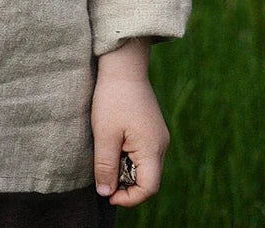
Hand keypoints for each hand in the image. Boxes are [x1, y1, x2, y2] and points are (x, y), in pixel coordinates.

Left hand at [91, 37, 169, 206]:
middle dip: (126, 183)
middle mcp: (161, 145)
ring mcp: (158, 135)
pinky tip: (112, 142)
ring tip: (106, 153)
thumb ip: (106, 166)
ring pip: (144, 165)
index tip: (107, 193)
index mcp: (152, 148)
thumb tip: (106, 193)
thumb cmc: (112, 98)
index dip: (128, 198)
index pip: (148, 188)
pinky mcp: (151, 127)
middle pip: (148, 179)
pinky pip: (143, 151)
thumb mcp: (104, 134)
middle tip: (103, 172)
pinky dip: (128, 155)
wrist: (123, 66)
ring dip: (126, 168)